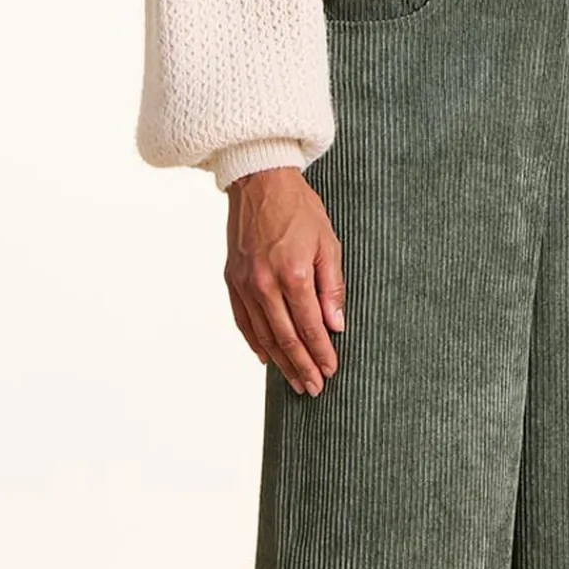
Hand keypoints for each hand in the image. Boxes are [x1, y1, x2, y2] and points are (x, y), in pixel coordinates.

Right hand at [224, 168, 344, 395]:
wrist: (259, 179)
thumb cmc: (299, 209)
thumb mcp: (328, 244)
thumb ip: (332, 288)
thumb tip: (336, 326)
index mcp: (293, 274)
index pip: (310, 327)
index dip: (321, 353)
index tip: (330, 371)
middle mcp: (265, 283)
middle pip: (286, 338)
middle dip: (302, 367)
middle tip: (313, 389)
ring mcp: (245, 283)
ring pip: (263, 335)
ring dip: (281, 362)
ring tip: (294, 382)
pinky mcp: (232, 279)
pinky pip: (243, 320)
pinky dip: (255, 342)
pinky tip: (266, 358)